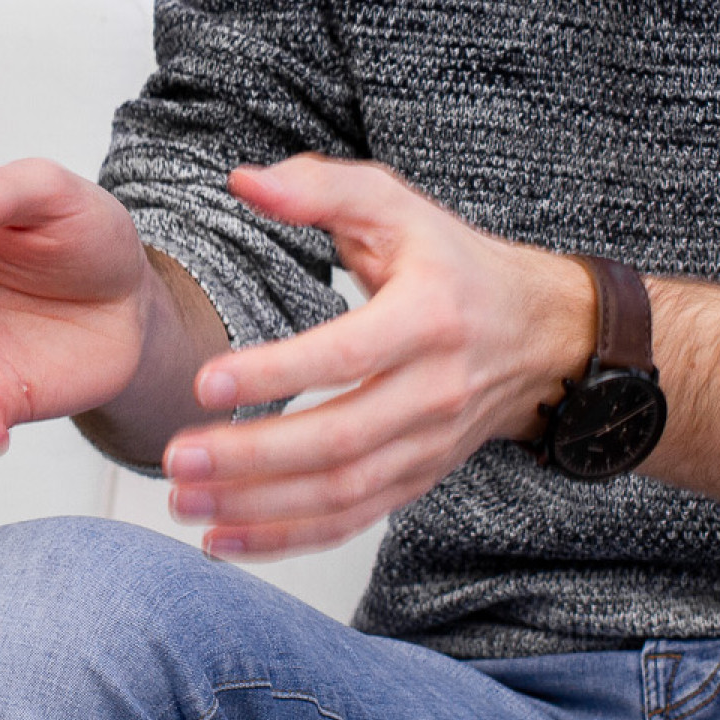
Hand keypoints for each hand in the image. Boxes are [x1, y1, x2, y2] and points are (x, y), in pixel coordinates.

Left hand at [160, 155, 593, 559]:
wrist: (542, 333)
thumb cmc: (453, 262)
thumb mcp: (395, 205)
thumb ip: (318, 187)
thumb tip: (243, 181)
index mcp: (428, 317)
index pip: (348, 355)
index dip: (277, 373)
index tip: (206, 381)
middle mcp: (435, 391)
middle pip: (339, 440)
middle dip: (251, 456)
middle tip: (177, 456)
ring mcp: (429, 446)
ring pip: (342, 493)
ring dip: (258, 507)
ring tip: (185, 501)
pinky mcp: (418, 480)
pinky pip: (352, 521)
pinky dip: (287, 538)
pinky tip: (225, 539)